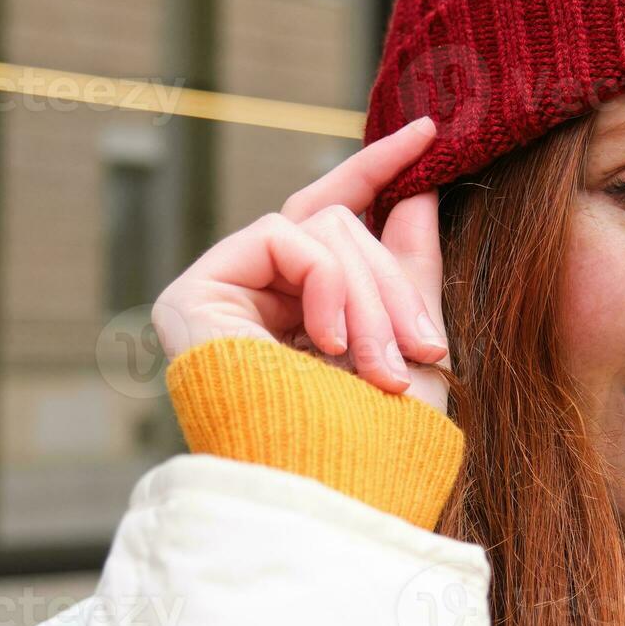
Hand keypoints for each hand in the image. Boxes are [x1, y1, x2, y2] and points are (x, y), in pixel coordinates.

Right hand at [150, 117, 453, 412]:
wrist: (336, 494)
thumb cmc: (379, 441)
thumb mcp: (413, 341)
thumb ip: (410, 264)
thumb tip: (421, 187)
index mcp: (301, 312)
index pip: (334, 219)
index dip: (379, 170)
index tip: (431, 131)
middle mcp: (254, 300)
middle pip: (336, 223)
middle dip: (391, 279)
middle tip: (426, 346)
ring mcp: (220, 296)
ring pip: (319, 227)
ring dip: (368, 293)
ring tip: (382, 365)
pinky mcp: (193, 296)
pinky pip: (279, 237)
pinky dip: (324, 282)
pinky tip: (329, 343)